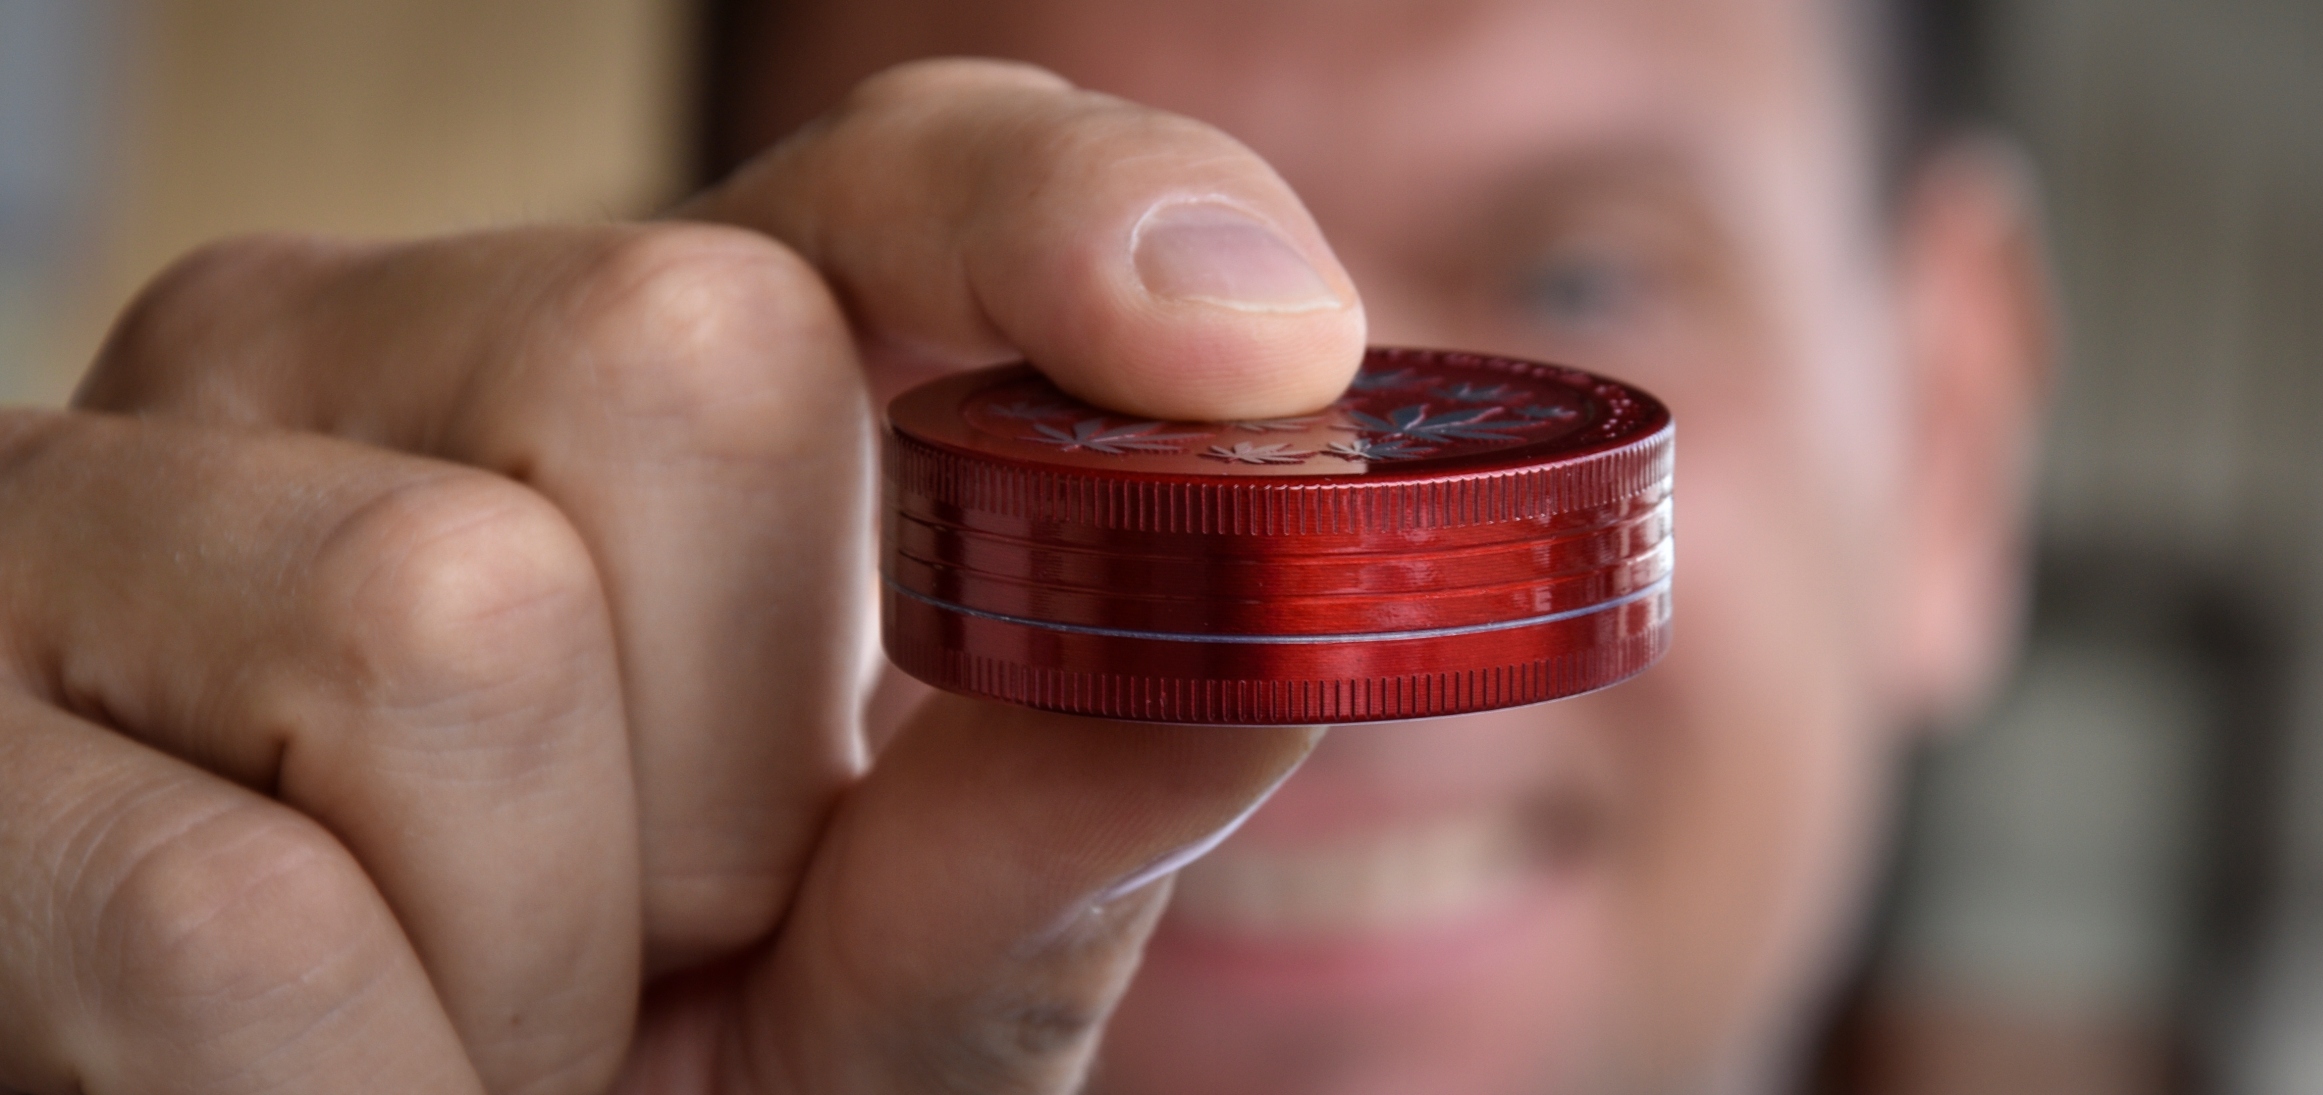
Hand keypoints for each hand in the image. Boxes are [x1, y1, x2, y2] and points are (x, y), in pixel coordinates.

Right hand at [0, 59, 1362, 1094]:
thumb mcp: (868, 986)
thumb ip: (1039, 817)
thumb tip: (1263, 644)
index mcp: (615, 388)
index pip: (891, 182)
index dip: (1072, 216)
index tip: (1265, 344)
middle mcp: (339, 348)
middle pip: (675, 360)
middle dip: (724, 772)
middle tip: (631, 953)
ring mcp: (81, 492)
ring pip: (444, 615)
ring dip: (523, 968)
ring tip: (452, 1039)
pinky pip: (230, 912)